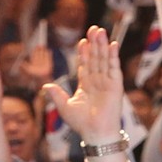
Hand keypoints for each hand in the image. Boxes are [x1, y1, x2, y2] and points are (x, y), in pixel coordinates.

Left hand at [45, 26, 123, 146]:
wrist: (95, 133)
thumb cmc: (80, 123)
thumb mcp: (64, 107)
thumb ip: (56, 94)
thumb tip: (45, 86)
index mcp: (86, 85)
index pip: (85, 65)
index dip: (84, 53)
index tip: (82, 40)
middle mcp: (97, 81)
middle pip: (96, 58)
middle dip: (94, 44)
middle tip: (94, 28)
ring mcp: (107, 82)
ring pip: (104, 59)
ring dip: (103, 45)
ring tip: (101, 31)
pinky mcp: (116, 85)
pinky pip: (114, 68)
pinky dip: (113, 56)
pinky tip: (112, 44)